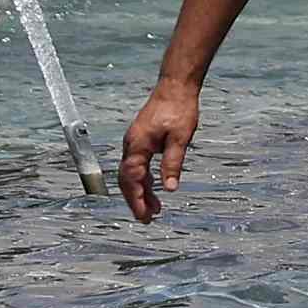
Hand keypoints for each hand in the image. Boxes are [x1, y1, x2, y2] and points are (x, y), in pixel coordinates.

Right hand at [115, 78, 201, 225]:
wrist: (175, 87)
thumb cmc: (178, 109)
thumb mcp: (180, 138)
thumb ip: (173, 163)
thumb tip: (171, 188)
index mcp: (137, 145)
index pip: (132, 179)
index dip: (137, 199)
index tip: (145, 216)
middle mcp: (131, 145)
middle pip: (127, 180)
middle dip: (135, 201)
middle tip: (146, 220)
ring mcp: (135, 142)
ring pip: (132, 174)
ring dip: (141, 192)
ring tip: (154, 210)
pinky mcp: (141, 140)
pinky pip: (138, 166)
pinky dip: (144, 180)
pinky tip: (154, 190)